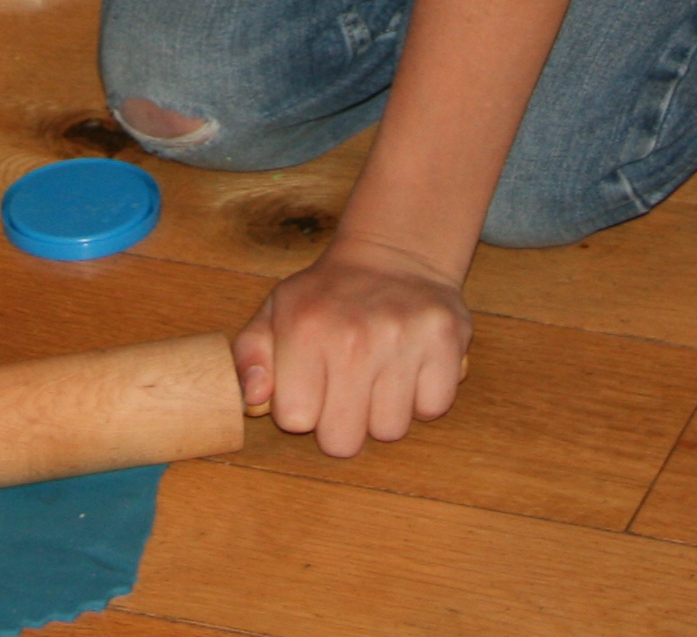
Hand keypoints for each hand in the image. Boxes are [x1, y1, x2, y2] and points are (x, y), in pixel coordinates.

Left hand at [234, 234, 471, 457]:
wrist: (394, 255)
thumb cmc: (328, 296)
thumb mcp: (276, 312)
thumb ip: (250, 356)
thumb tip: (253, 398)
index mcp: (305, 329)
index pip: (296, 420)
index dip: (302, 408)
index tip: (311, 384)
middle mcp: (354, 337)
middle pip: (343, 441)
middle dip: (342, 423)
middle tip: (346, 388)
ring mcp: (403, 340)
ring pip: (390, 431)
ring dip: (383, 412)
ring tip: (379, 375)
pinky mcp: (446, 342)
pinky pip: (433, 408)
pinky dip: (423, 397)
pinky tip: (410, 368)